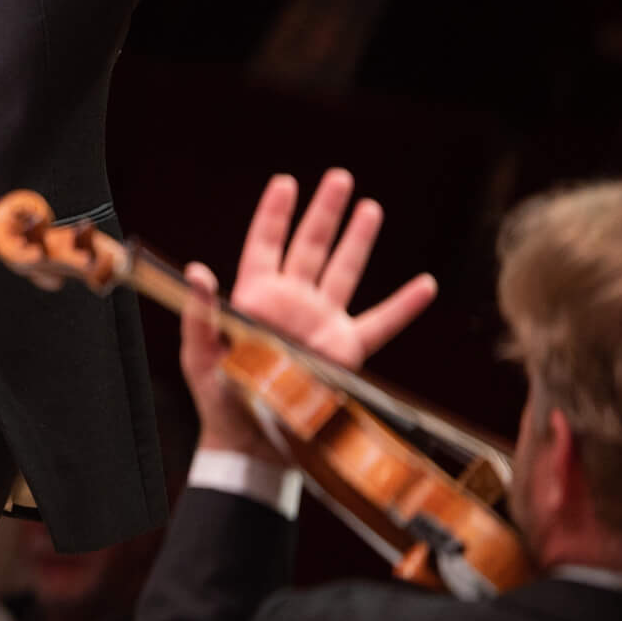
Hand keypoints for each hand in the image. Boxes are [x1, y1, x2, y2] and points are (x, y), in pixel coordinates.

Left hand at [179, 170, 437, 466]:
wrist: (251, 443)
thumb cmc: (218, 398)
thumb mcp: (199, 353)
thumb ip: (200, 311)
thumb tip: (197, 271)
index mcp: (254, 299)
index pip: (265, 246)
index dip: (274, 214)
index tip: (286, 182)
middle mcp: (291, 304)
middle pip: (311, 247)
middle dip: (325, 212)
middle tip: (340, 177)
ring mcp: (321, 324)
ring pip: (344, 272)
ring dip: (358, 240)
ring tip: (370, 207)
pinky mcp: (345, 352)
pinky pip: (380, 324)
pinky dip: (403, 306)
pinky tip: (424, 285)